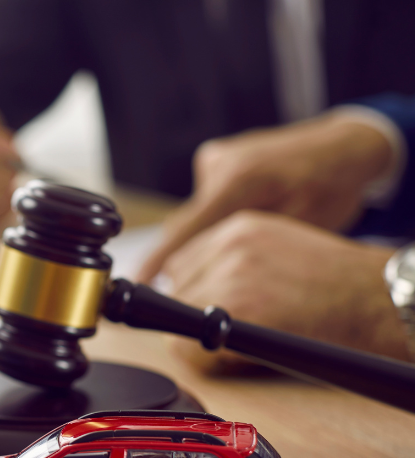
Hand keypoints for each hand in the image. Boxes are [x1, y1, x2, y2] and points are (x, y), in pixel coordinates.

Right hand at [138, 113, 394, 281]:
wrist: (344, 146)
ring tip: (240, 248)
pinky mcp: (214, 158)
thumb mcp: (294, 228)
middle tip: (199, 286)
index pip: (183, 233)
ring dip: (208, 237)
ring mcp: (213, 159)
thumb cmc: (330, 189)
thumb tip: (208, 279)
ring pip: (195, 216)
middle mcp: (217, 166)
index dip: (156, 263)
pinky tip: (250, 214)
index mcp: (237, 182)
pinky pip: (205, 200)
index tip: (138, 285)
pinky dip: (218, 216)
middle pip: (184, 228)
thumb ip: (246, 249)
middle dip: (188, 258)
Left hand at [160, 210, 408, 371]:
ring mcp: (229, 276)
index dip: (192, 292)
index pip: (180, 263)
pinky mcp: (235, 309)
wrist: (375, 301)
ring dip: (200, 338)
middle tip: (232, 330)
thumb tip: (187, 290)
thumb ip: (232, 261)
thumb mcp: (278, 250)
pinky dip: (205, 360)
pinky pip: (188, 345)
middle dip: (192, 315)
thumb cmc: (336, 285)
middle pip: (174, 290)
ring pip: (176, 320)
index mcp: (236, 228)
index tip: (205, 310)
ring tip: (242, 340)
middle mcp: (227, 246)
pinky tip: (238, 355)